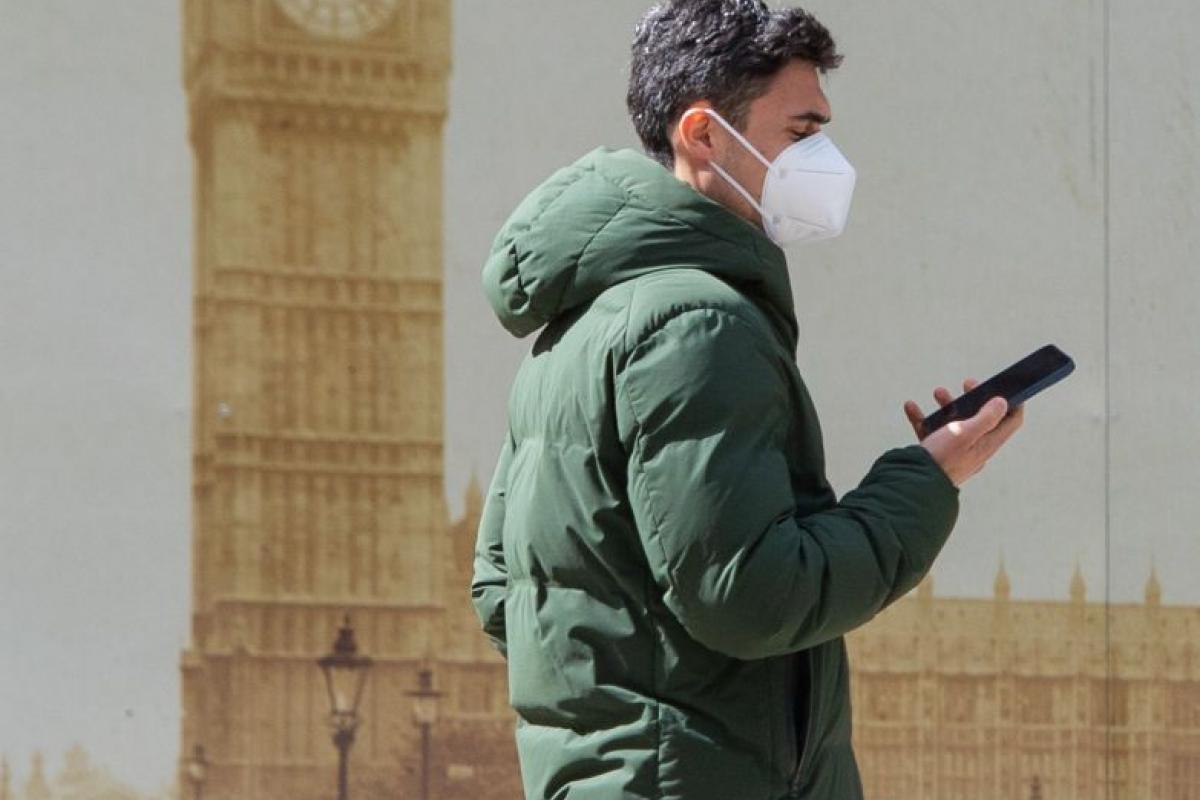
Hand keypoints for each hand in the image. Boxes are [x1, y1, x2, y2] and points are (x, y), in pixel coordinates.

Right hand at [902, 378, 1024, 487]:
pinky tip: (911, 407)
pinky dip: (923, 418)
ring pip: (955, 422)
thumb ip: (986, 417)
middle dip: (974, 397)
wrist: (915, 484)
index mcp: (988, 443)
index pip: (1011, 421)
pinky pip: (931, 431)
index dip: (1013, 402)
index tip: (1006, 387)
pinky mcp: (936, 454)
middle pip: (981, 418)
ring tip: (938, 392)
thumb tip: (1002, 402)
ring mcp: (955, 451)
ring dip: (947, 405)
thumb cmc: (942, 459)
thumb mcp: (965, 432)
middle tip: (967, 383)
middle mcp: (975, 447)